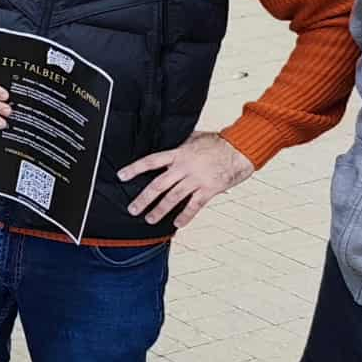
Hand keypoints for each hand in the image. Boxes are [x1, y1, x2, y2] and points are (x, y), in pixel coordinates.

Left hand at [117, 131, 252, 228]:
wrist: (241, 148)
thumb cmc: (218, 142)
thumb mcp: (194, 137)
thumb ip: (179, 144)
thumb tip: (166, 144)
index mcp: (178, 153)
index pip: (151, 161)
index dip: (135, 168)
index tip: (121, 176)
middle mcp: (184, 167)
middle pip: (158, 184)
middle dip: (143, 198)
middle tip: (132, 209)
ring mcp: (196, 179)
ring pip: (173, 197)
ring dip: (159, 210)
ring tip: (149, 219)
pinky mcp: (209, 189)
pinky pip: (194, 205)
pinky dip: (185, 216)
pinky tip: (177, 223)